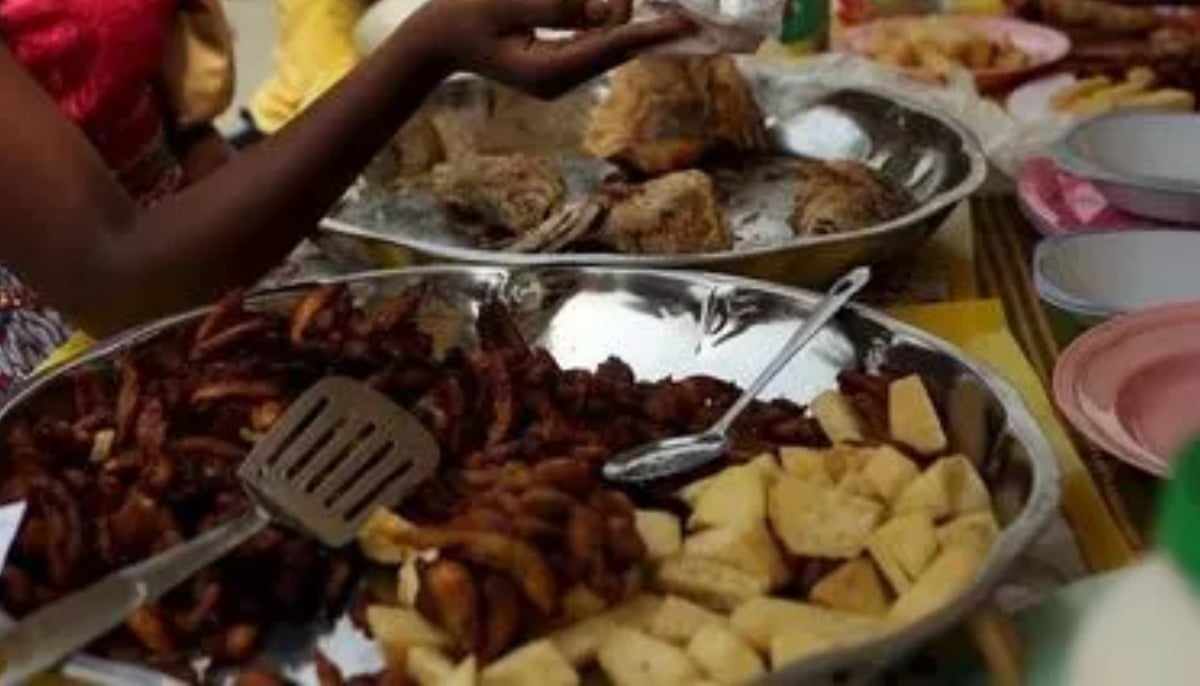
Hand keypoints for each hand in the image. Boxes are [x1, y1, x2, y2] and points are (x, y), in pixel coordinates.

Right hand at [412, 0, 694, 97]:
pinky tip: (611, 9)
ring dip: (619, 19)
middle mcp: (559, 81)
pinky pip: (592, 44)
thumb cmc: (462, 15)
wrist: (436, 40)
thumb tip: (605, 7)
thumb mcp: (507, 3)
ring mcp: (559, 78)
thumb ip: (556, 5)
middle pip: (613, 48)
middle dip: (632, 17)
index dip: (649, 31)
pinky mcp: (558, 68)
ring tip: (636, 6)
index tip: (684, 23)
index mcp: (547, 73)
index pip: (609, 47)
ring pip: (607, 46)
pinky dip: (604, 24)